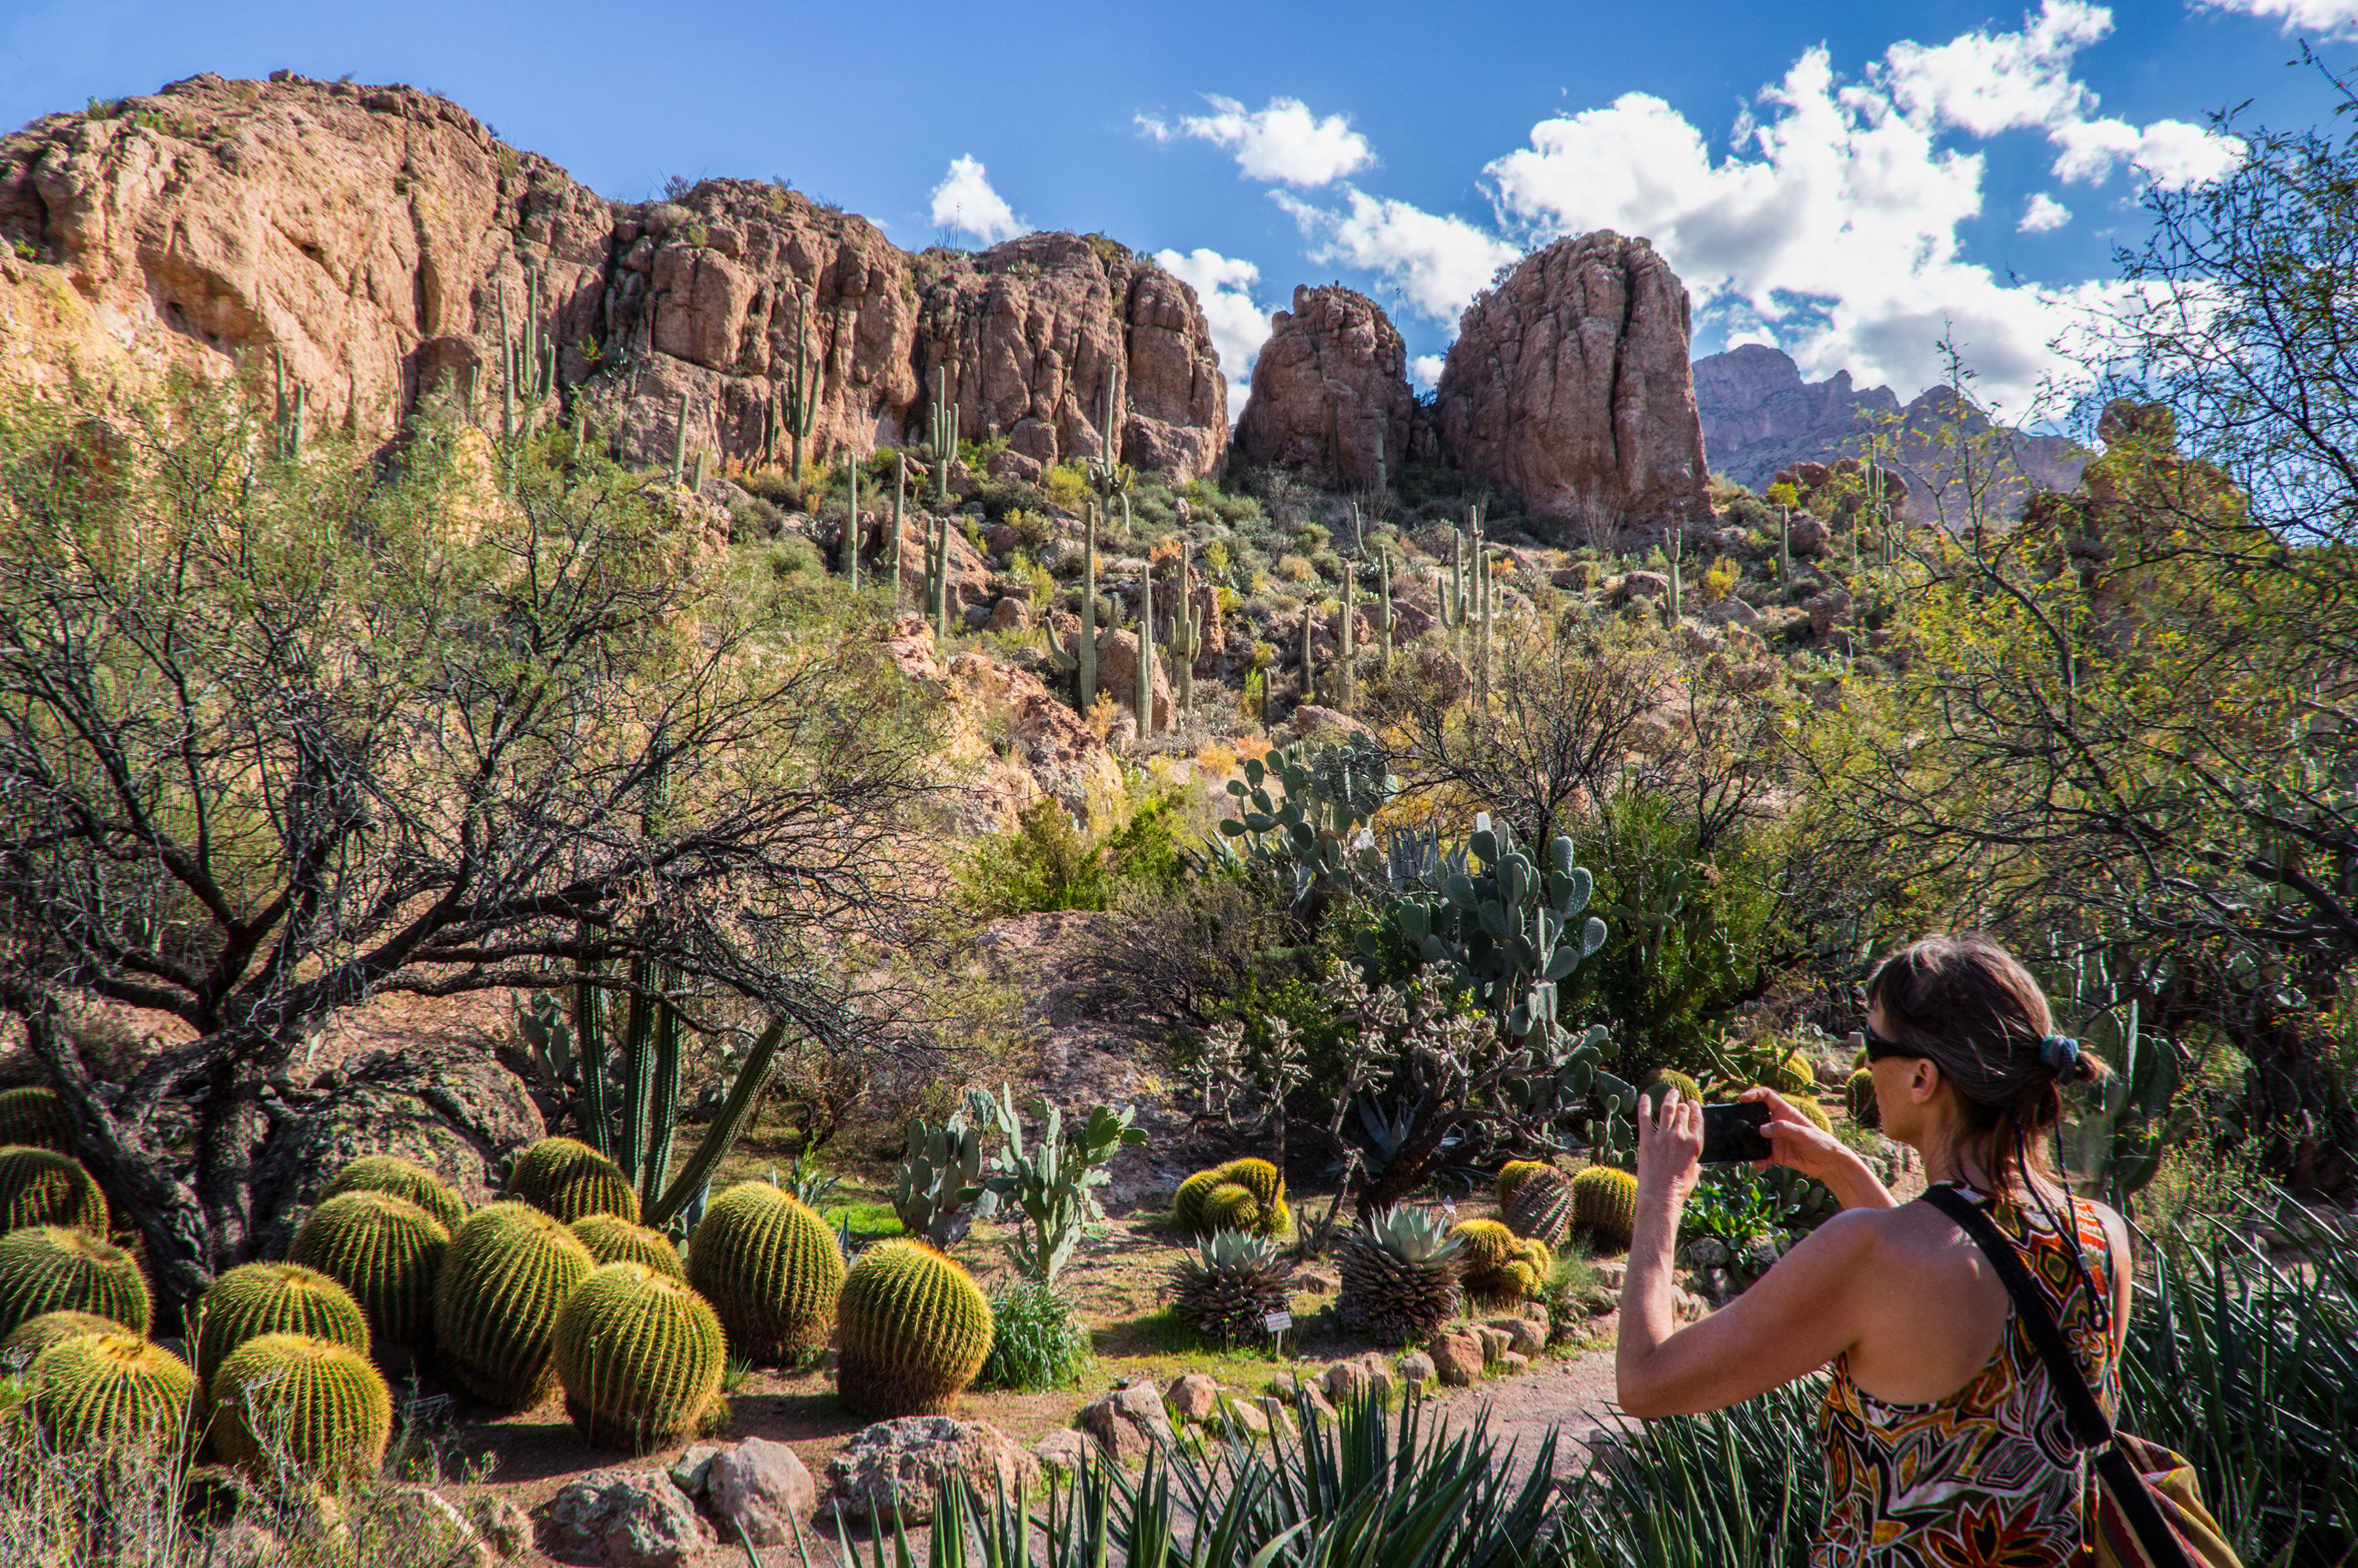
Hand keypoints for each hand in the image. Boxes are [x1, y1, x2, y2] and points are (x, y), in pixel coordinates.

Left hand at [1635, 1088, 1701, 1208]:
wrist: (1660, 1196)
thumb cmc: (1678, 1189)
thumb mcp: (1693, 1175)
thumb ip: (1695, 1165)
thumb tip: (1696, 1165)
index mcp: (1694, 1144)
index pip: (1697, 1119)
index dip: (1695, 1109)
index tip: (1693, 1104)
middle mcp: (1680, 1136)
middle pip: (1682, 1112)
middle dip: (1682, 1104)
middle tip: (1679, 1099)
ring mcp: (1663, 1137)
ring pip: (1667, 1109)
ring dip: (1669, 1098)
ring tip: (1671, 1092)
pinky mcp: (1646, 1140)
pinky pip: (1645, 1117)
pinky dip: (1644, 1105)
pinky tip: (1645, 1096)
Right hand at [1740, 1086, 1846, 1183]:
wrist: (1828, 1163)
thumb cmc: (1821, 1142)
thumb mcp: (1803, 1132)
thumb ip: (1783, 1128)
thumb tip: (1762, 1130)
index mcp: (1785, 1112)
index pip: (1766, 1097)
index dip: (1754, 1094)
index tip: (1743, 1099)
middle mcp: (1777, 1124)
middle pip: (1756, 1117)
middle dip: (1745, 1119)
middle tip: (1737, 1125)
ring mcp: (1775, 1139)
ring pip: (1756, 1138)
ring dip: (1749, 1143)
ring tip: (1745, 1148)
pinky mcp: (1775, 1154)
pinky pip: (1761, 1156)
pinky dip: (1757, 1160)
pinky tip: (1758, 1164)